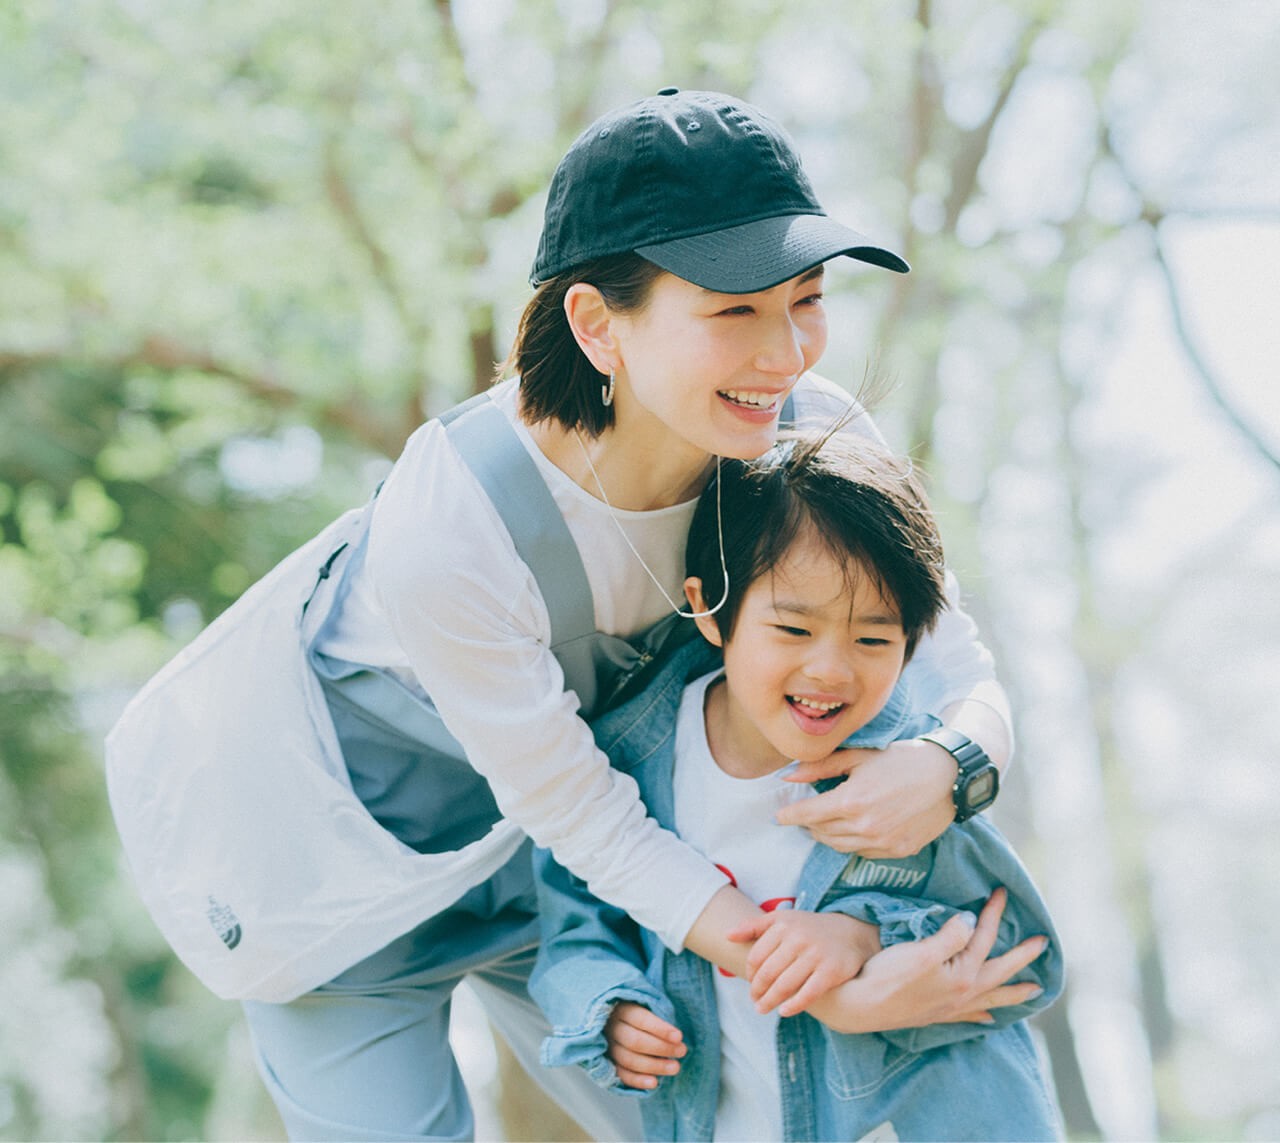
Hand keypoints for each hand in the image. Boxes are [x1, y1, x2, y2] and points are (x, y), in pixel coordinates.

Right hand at [604, 1002, 685, 1089]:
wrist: (621, 1023)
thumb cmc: (642, 1015)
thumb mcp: (647, 1006)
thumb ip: (658, 1017)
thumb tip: (676, 1037)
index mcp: (621, 1010)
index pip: (640, 1019)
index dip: (660, 1029)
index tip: (679, 1037)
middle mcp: (612, 1028)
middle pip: (635, 1041)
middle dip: (661, 1048)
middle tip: (682, 1051)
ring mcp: (609, 1047)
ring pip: (629, 1060)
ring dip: (654, 1066)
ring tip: (675, 1068)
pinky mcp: (610, 1064)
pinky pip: (622, 1075)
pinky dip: (638, 1081)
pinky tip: (655, 1083)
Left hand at [727, 910, 880, 1016]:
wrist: (850, 933)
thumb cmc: (809, 928)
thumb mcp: (782, 919)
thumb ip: (753, 926)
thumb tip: (726, 936)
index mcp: (783, 925)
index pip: (756, 956)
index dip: (749, 974)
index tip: (750, 983)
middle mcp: (798, 939)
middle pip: (768, 973)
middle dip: (757, 991)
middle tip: (754, 1002)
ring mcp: (815, 955)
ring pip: (784, 985)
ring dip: (769, 1001)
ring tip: (762, 1009)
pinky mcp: (831, 972)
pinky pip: (807, 994)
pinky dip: (793, 1005)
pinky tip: (783, 1011)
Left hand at [776, 739, 955, 857]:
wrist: (948, 777)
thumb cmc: (902, 760)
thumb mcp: (858, 756)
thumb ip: (819, 768)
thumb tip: (787, 777)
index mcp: (851, 801)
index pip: (807, 814)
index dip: (789, 815)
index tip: (778, 816)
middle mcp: (864, 827)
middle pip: (821, 833)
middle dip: (808, 824)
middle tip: (805, 814)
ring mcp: (882, 842)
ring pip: (839, 847)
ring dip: (826, 836)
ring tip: (824, 823)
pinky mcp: (897, 852)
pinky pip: (862, 853)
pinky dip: (851, 843)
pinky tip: (852, 829)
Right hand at [804, 889, 1049, 1033]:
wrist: (860, 1005)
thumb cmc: (889, 976)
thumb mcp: (921, 951)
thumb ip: (951, 936)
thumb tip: (969, 921)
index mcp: (963, 974)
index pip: (983, 936)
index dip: (993, 913)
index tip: (1002, 892)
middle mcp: (964, 993)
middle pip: (1000, 971)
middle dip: (1023, 956)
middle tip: (1043, 943)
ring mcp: (952, 1007)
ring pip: (992, 998)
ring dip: (1014, 992)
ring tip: (1035, 990)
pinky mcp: (937, 1015)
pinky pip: (970, 1017)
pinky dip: (983, 1015)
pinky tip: (988, 1018)